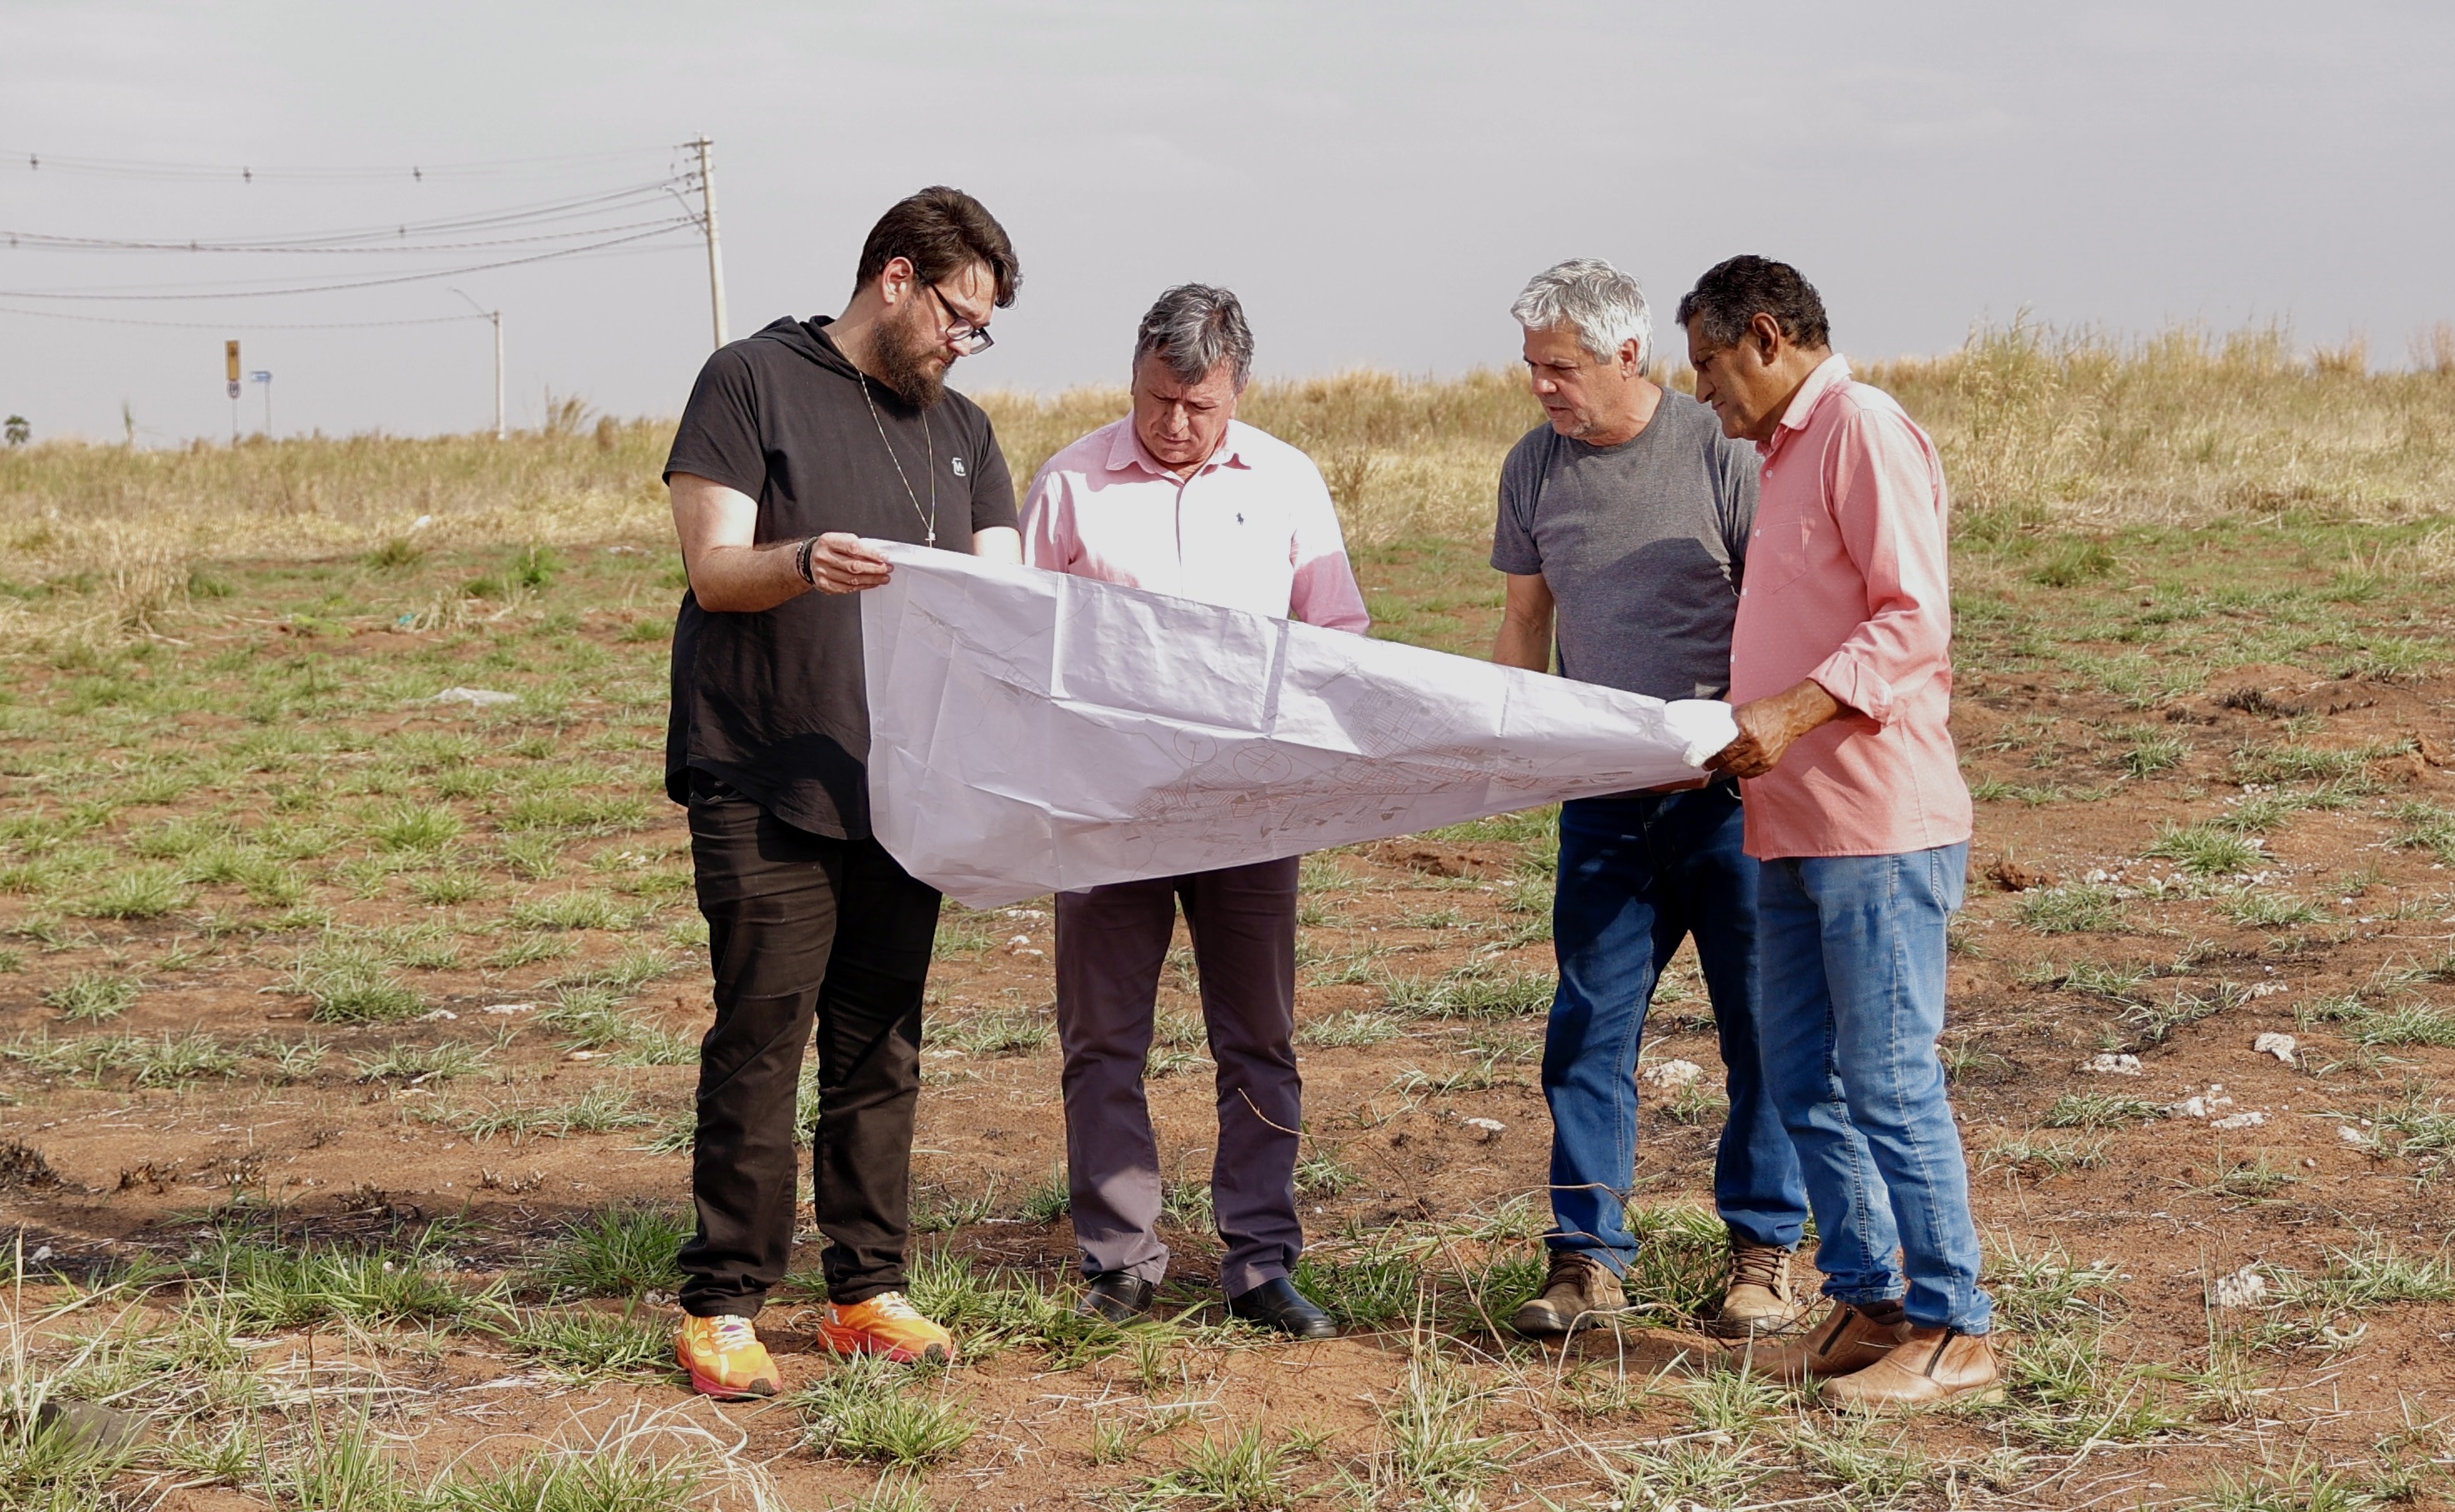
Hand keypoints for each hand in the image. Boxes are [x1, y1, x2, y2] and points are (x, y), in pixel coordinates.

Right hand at [802, 533, 892, 593]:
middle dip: (874, 568)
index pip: (853, 548)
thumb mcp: (839, 538)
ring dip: (871, 579)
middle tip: (887, 568)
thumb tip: (877, 554)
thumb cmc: (829, 548)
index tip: (884, 557)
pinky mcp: (824, 584)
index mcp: (828, 541)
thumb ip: (856, 544)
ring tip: (883, 577)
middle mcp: (823, 557)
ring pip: (851, 579)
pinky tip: (871, 583)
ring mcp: (822, 572)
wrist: (808, 559)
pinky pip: (846, 588)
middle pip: (853, 566)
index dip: (871, 553)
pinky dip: (862, 586)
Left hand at [1707, 679, 1840, 778]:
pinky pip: (1752, 774)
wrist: (1790, 716)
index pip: (1725, 752)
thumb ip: (1728, 722)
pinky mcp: (1770, 763)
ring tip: (1724, 765)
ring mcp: (1764, 756)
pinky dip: (1743, 772)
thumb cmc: (1765, 710)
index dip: (1713, 760)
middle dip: (1719, 766)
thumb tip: (1711, 729)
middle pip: (1731, 764)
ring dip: (1730, 769)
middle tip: (1711, 765)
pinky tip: (1739, 766)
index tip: (1706, 762)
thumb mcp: (1743, 711)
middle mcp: (1755, 746)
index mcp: (1746, 731)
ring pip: (1740, 771)